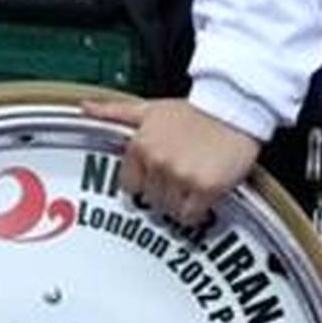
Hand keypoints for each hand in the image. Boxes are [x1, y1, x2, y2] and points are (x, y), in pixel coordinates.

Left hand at [81, 98, 260, 224]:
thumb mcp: (150, 109)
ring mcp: (180, 176)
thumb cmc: (197, 111)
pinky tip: (203, 197)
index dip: (144, 183)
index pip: (129, 185)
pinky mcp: (204, 187)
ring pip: (169, 209)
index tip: (155, 179)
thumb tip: (86, 107)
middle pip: (150, 199)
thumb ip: (115, 112)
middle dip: (164, 192)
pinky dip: (196, 212)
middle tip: (180, 178)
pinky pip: (190, 216)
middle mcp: (157, 161)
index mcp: (140, 145)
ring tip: (193, 182)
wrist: (235, 107)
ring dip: (180, 202)